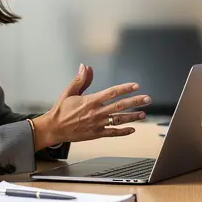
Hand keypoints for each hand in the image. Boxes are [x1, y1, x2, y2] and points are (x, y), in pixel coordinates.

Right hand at [30, 64, 150, 149]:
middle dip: (135, 102)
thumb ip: (80, 80)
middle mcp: (96, 112)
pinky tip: (132, 129)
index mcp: (90, 100)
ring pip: (118, 120)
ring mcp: (97, 124)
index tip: (136, 86)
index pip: (112, 92)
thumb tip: (85, 67)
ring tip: (143, 114)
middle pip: (120, 106)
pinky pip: (112, 133)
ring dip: (132, 116)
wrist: (53, 128)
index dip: (125, 88)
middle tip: (147, 99)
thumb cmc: (61, 110)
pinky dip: (123, 131)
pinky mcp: (96, 134)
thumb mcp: (69, 92)